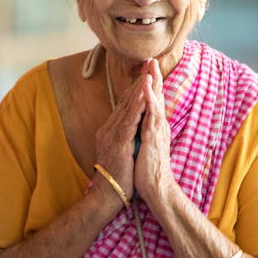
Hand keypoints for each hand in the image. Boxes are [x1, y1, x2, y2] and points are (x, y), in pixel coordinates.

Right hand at [92, 65, 147, 209]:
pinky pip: (129, 120)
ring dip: (139, 89)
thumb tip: (134, 127)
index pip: (126, 104)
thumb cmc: (119, 176)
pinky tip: (143, 95)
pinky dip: (136, 106)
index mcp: (112, 130)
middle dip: (139, 81)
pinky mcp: (119, 142)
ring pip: (128, 106)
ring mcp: (113, 134)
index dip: (136, 87)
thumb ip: (126, 136)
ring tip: (148, 72)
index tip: (146, 72)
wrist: (109, 194)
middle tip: (148, 63)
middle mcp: (110, 128)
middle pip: (126, 100)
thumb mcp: (123, 151)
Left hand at [135, 59, 176, 202]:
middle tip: (150, 58)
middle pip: (155, 95)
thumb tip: (139, 123)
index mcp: (153, 126)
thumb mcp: (143, 145)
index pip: (151, 100)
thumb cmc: (147, 169)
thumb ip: (143, 132)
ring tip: (151, 65)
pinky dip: (149, 98)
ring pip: (155, 100)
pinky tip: (146, 87)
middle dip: (153, 76)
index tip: (146, 68)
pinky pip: (152, 114)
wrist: (155, 187)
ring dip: (153, 82)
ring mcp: (157, 129)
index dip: (149, 84)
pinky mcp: (154, 136)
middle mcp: (157, 124)